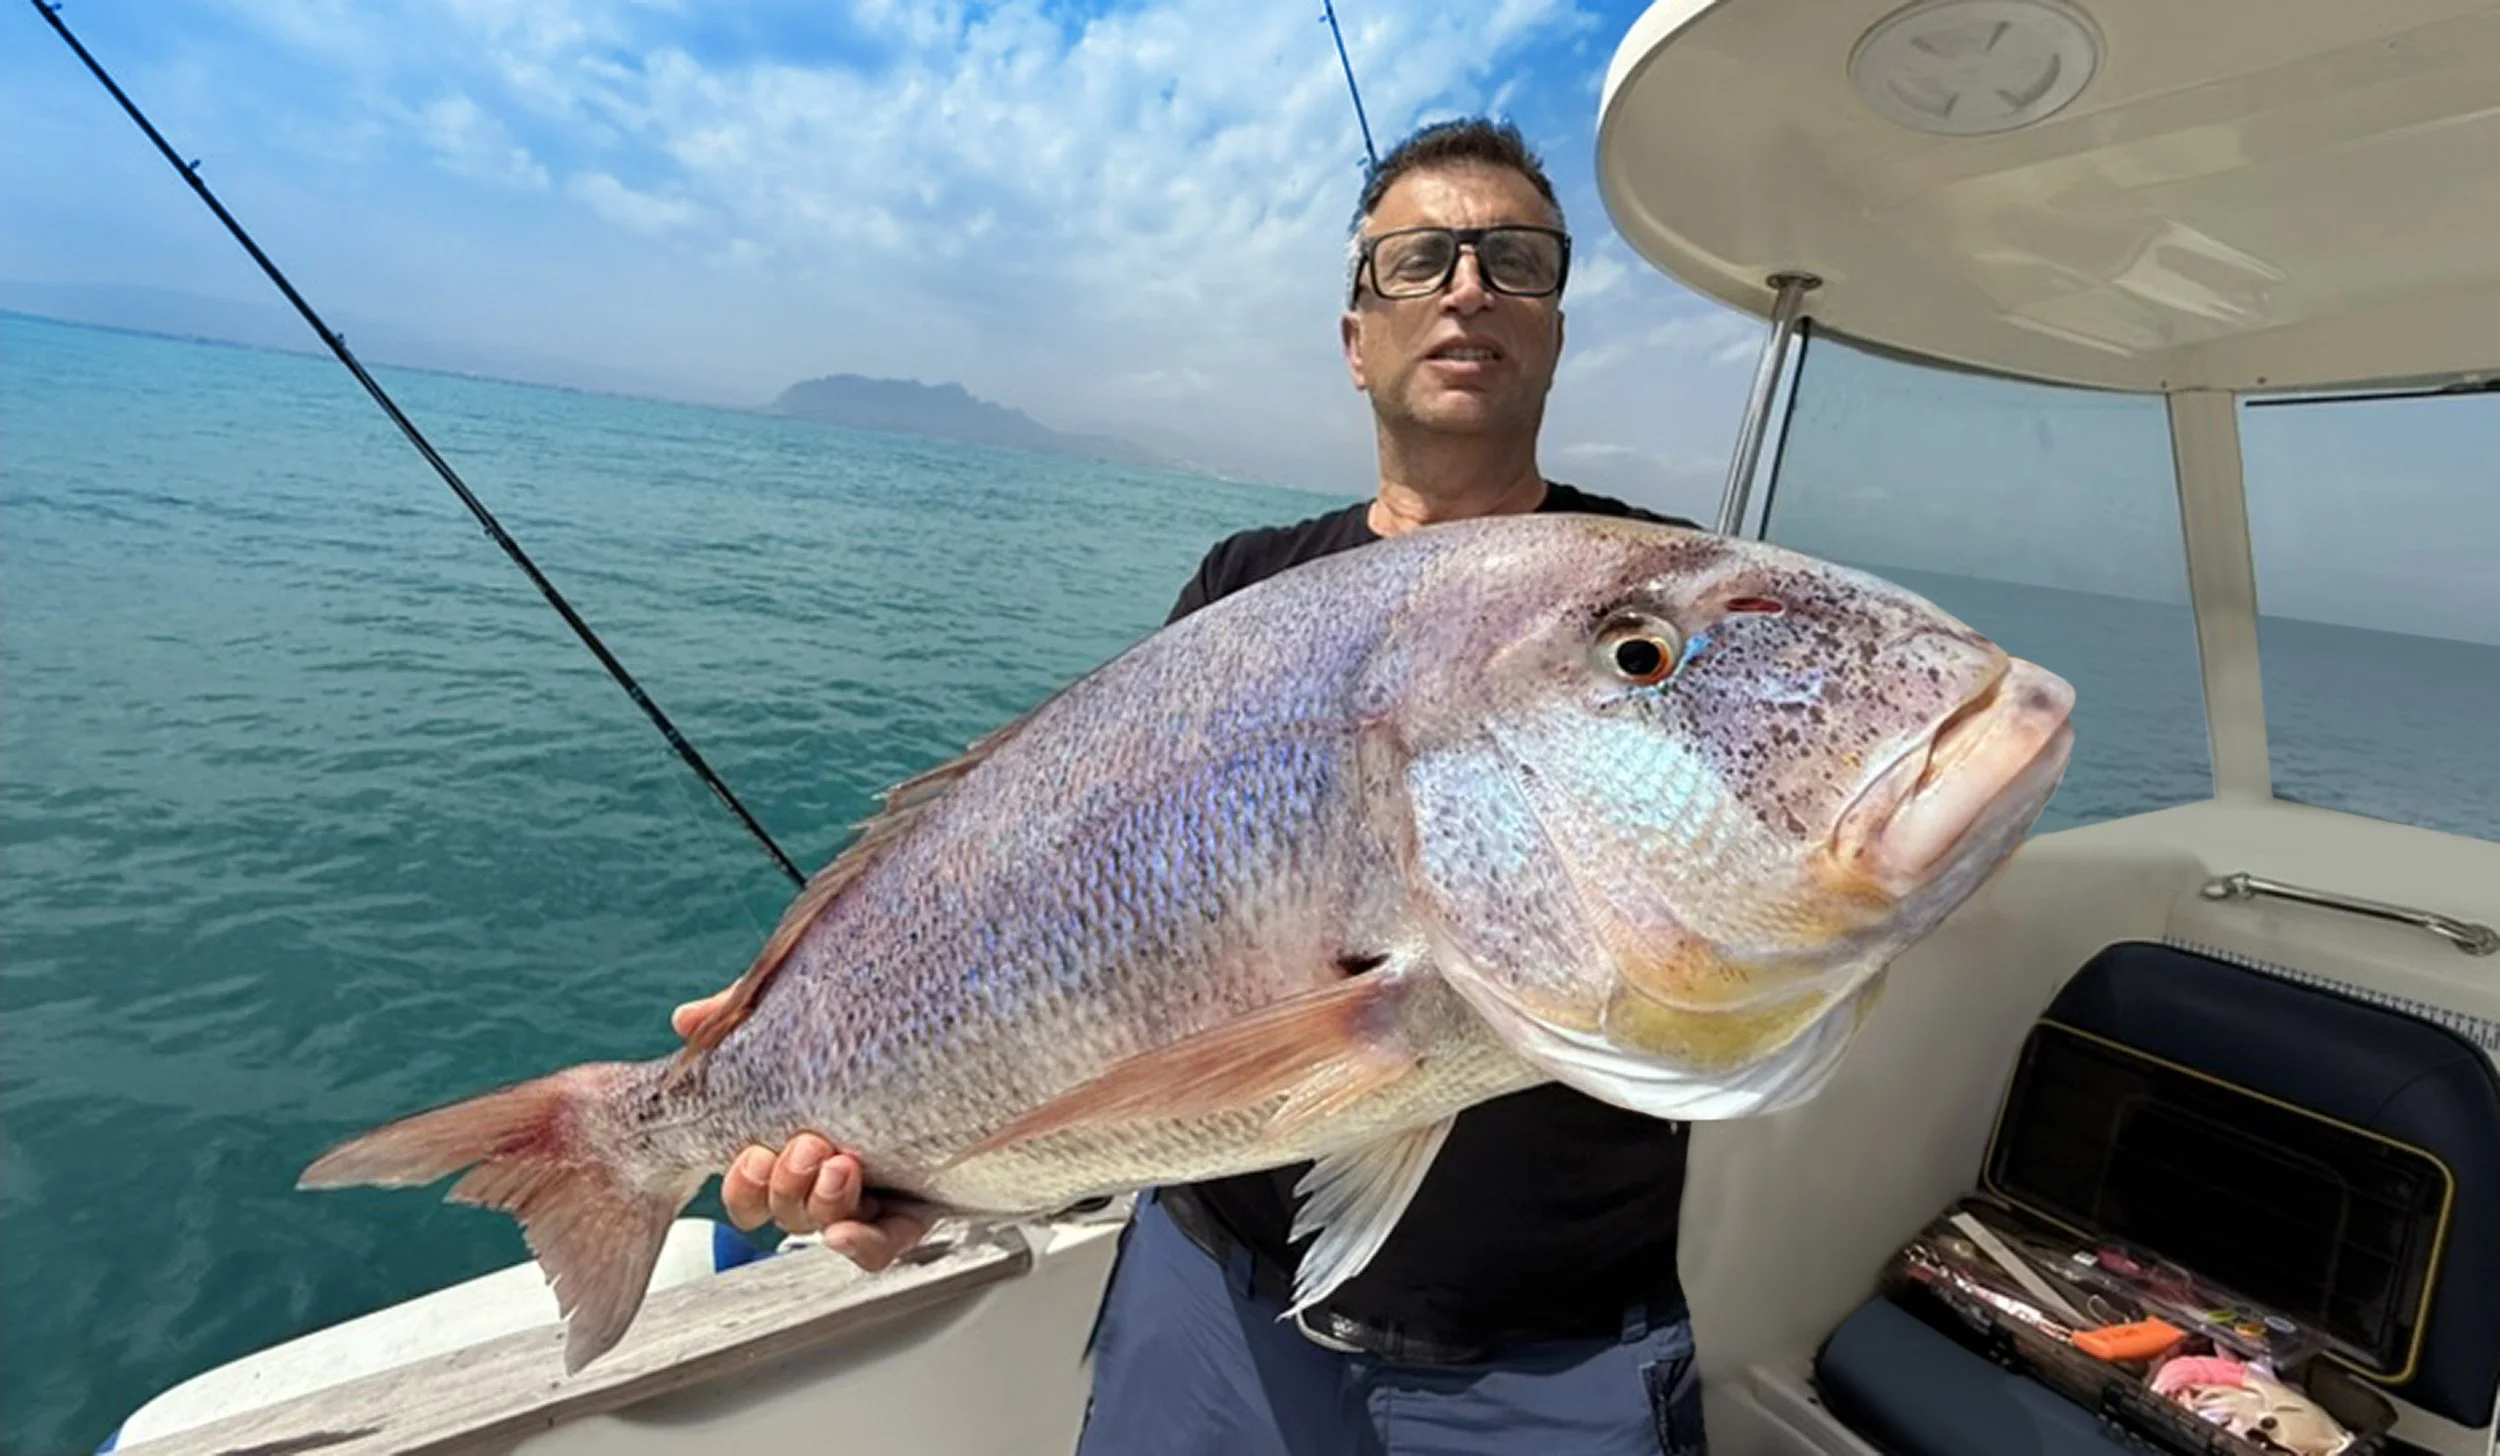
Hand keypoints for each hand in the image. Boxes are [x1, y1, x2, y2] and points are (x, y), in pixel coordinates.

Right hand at [673, 990, 933, 1270]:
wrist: (963, 1031)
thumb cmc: (875, 1030)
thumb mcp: (806, 1016)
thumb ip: (743, 1016)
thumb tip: (688, 1020)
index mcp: (797, 1142)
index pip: (751, 1188)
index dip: (744, 1185)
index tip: (752, 1156)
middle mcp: (831, 1176)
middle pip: (784, 1213)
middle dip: (784, 1188)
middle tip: (805, 1148)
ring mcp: (873, 1195)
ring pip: (827, 1226)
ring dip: (821, 1204)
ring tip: (840, 1166)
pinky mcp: (917, 1207)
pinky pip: (883, 1246)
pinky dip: (860, 1244)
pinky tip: (845, 1232)